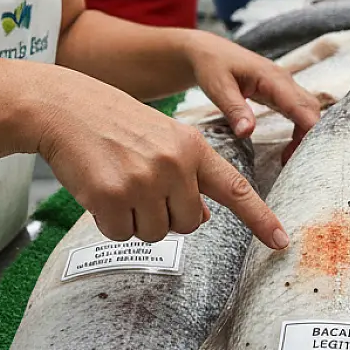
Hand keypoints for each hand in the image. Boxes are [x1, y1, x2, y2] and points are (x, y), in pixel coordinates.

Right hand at [27, 65, 287, 247]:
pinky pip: (120, 234)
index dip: (260, 218)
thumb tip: (202, 217)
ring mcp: (142, 180)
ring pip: (154, 234)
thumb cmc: (118, 126)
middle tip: (142, 188)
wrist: (66, 108)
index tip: (282, 241)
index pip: (236, 188)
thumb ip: (190, 175)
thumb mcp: (165, 139)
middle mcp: (174, 163)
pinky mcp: (110, 195)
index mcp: (194, 147)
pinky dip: (109, 222)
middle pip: (189, 225)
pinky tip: (100, 192)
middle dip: (167, 217)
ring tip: (120, 184)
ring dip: (135, 220)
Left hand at [185, 31, 321, 145]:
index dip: (311, 130)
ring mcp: (284, 86)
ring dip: (306, 134)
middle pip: (311, 110)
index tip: (308, 154)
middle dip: (310, 136)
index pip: (302, 106)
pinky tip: (288, 147)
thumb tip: (248, 133)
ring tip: (289, 158)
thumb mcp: (218, 88)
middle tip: (296, 163)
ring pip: (308, 111)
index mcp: (273, 79)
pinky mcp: (280, 92)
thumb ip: (235, 110)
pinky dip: (299, 129)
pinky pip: (299, 111)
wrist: (207, 51)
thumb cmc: (212, 66)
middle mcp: (284, 81)